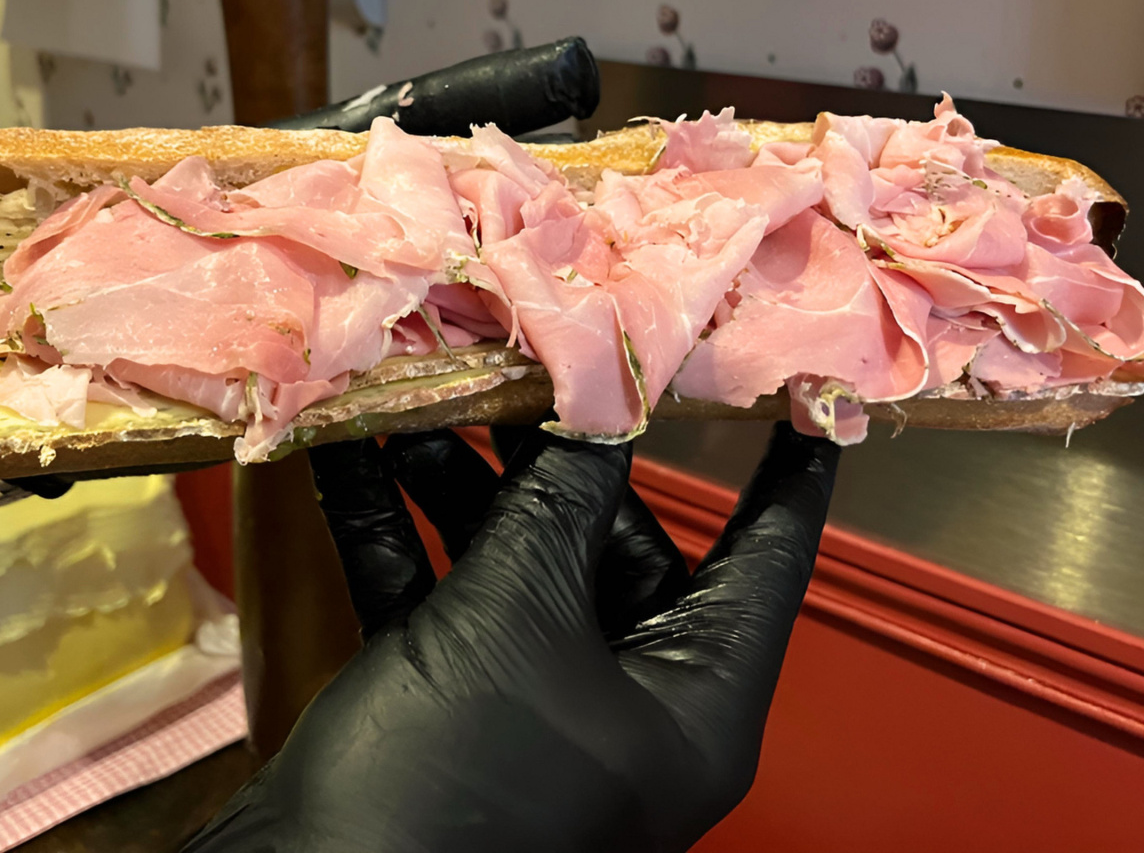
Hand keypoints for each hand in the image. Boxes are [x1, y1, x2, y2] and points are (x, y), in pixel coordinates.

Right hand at [186, 422, 838, 852]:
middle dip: (554, 452)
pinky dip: (396, 530)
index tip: (798, 391)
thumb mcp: (516, 621)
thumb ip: (557, 504)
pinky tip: (345, 458)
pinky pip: (437, 595)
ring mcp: (533, 704)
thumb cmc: (454, 784)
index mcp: (693, 702)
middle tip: (518, 361)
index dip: (785, 471)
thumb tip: (592, 406)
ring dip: (456, 478)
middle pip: (615, 541)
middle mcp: (626, 702)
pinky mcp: (447, 705)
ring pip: (515, 560)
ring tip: (413, 393)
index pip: (766, 560)